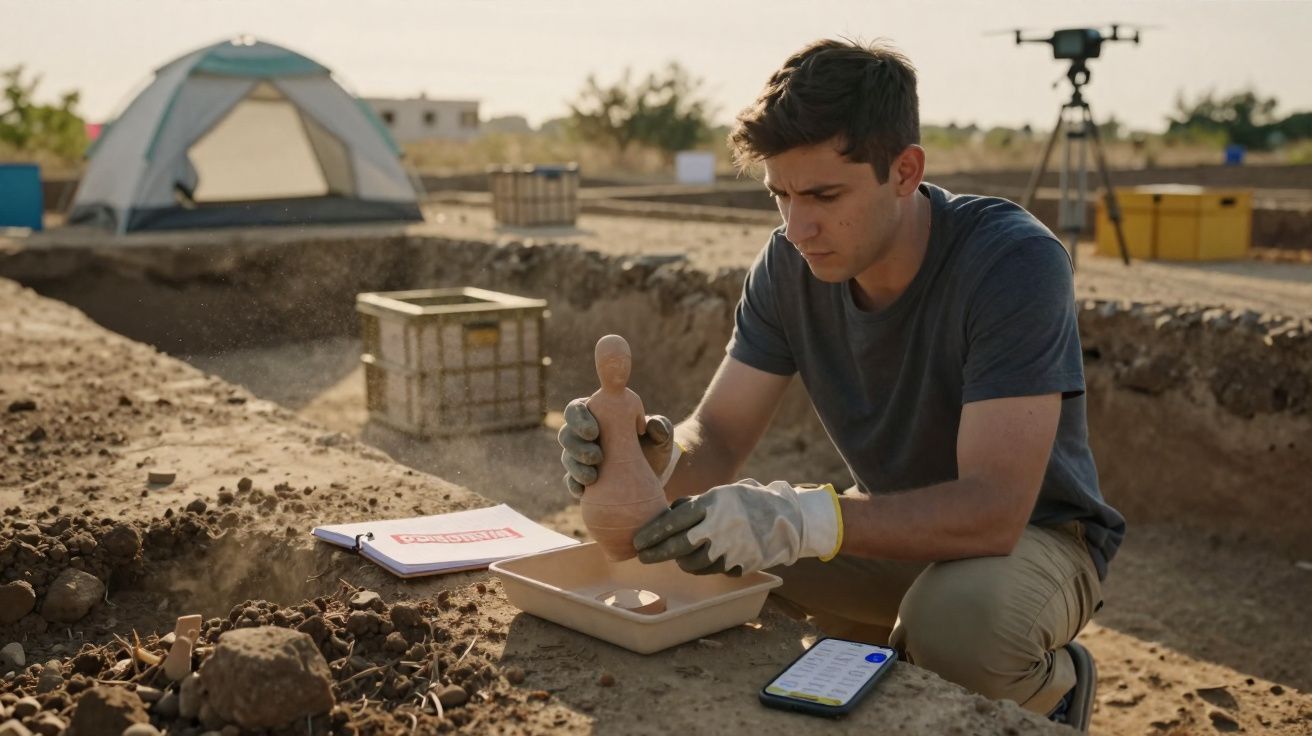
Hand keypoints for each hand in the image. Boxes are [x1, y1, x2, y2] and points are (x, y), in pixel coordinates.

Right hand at [557, 398, 676, 498]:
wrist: (657, 477)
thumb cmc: (656, 447)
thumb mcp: (662, 436)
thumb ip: (660, 426)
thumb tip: (650, 425)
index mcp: (597, 413)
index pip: (576, 409)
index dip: (579, 419)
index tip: (594, 432)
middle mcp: (583, 434)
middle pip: (566, 434)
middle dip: (577, 446)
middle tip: (597, 456)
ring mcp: (580, 457)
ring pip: (567, 458)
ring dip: (576, 467)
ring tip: (593, 477)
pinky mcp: (582, 479)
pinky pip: (571, 481)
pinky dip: (575, 485)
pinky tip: (583, 492)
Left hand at [632, 479, 842, 575]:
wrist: (786, 519)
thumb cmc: (745, 502)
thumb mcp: (719, 493)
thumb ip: (692, 504)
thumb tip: (662, 517)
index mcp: (713, 504)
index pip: (673, 521)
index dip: (652, 534)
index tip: (638, 542)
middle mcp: (720, 527)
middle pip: (677, 547)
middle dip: (655, 553)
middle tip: (643, 556)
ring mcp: (731, 549)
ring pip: (692, 564)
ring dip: (680, 561)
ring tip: (678, 554)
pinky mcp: (739, 566)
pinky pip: (712, 571)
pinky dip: (704, 566)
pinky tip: (704, 557)